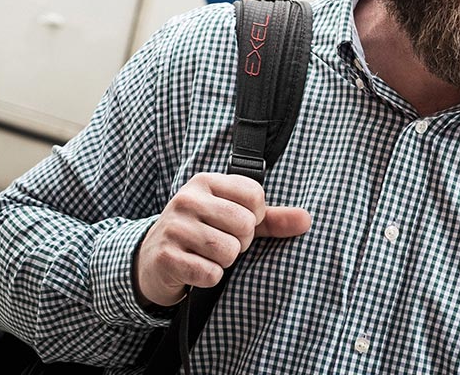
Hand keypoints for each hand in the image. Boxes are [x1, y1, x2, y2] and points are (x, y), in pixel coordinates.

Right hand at [135, 172, 310, 306]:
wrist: (152, 260)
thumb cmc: (202, 234)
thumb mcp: (234, 218)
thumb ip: (272, 219)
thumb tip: (308, 220)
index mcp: (206, 182)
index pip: (255, 195)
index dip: (256, 217)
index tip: (238, 223)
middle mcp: (187, 200)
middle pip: (244, 224)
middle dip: (242, 241)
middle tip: (223, 243)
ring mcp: (174, 228)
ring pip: (229, 250)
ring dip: (226, 261)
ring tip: (210, 255)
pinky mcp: (167, 257)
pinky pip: (211, 273)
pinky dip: (210, 277)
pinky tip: (197, 269)